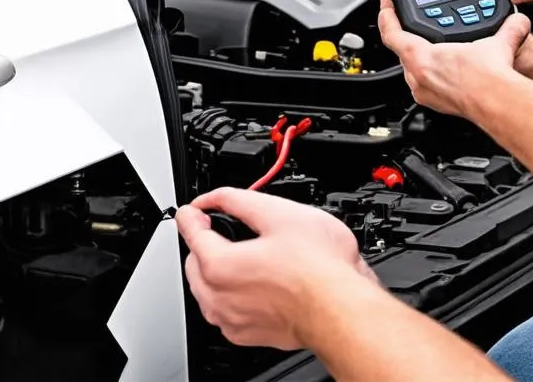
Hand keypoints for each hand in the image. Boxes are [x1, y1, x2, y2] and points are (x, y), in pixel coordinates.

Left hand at [175, 187, 378, 349]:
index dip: (194, 211)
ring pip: (207, 289)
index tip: (197, 207)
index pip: (190, 231)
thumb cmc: (319, 265)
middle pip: (194, 262)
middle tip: (228, 228)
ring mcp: (231, 321)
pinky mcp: (247, 335)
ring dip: (215, 270)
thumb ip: (239, 199)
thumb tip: (215, 197)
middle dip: (206, 243)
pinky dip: (231, 294)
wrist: (342, 308)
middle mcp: (218, 298)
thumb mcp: (279, 212)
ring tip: (244, 254)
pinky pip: (225, 311)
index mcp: (220, 265)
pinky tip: (256, 281)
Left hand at [378, 0, 530, 117]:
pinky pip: (425, 84)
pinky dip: (433, 73)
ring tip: (438, 47)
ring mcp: (426, 92)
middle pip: (402, 51)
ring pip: (413, 69)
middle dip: (410, 36)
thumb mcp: (497, 42)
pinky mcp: (436, 104)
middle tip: (418, 24)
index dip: (386, 16)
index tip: (386, 5)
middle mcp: (418, 77)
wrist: (498, 105)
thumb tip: (517, 21)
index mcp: (422, 57)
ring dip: (422, 57)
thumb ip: (508, 27)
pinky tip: (450, 69)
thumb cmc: (489, 79)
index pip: (391, 33)